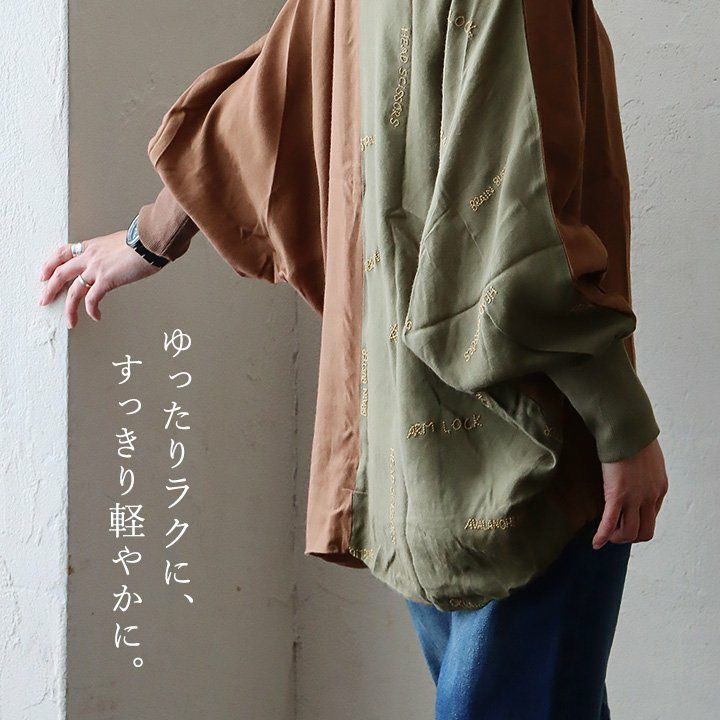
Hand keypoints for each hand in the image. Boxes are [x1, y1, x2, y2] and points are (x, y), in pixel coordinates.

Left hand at [38, 231, 161, 326]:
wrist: (149, 242)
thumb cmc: (143, 241)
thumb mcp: (120, 242)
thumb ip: (112, 251)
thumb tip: (117, 259)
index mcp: (92, 246)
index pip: (63, 252)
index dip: (50, 264)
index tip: (44, 273)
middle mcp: (90, 257)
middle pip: (60, 273)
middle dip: (49, 288)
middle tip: (44, 299)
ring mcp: (96, 269)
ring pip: (73, 290)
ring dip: (69, 308)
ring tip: (70, 321)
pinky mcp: (106, 280)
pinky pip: (92, 299)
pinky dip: (92, 310)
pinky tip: (96, 316)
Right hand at [593, 438, 667, 548]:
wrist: (627, 430)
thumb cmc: (634, 436)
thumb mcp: (648, 457)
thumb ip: (644, 470)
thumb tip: (633, 471)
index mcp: (659, 488)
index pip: (652, 516)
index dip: (637, 521)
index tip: (625, 519)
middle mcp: (650, 497)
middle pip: (645, 531)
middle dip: (630, 535)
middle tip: (616, 532)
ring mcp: (634, 498)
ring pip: (630, 532)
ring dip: (617, 537)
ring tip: (606, 536)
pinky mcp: (617, 496)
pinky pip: (610, 523)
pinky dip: (603, 536)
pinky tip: (596, 543)